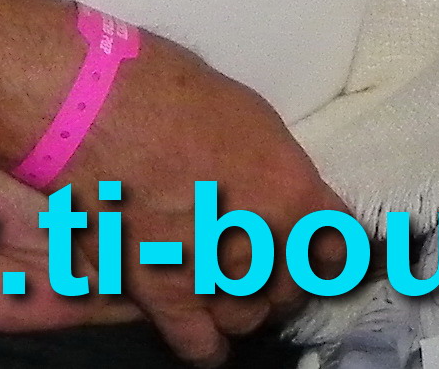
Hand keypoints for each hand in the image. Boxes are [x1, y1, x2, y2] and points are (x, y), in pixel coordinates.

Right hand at [69, 35, 335, 361]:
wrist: (101, 108)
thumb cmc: (172, 93)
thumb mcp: (252, 122)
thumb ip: (276, 175)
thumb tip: (281, 199)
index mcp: (294, 195)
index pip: (338, 250)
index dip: (322, 250)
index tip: (310, 249)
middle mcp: (266, 244)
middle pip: (293, 287)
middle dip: (278, 276)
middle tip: (254, 257)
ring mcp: (215, 275)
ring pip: (248, 318)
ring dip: (240, 305)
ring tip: (222, 285)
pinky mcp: (165, 295)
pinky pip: (200, 344)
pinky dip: (204, 343)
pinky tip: (203, 331)